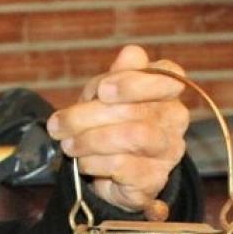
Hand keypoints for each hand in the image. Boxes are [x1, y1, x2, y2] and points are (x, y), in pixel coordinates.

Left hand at [47, 44, 190, 212]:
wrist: (112, 174)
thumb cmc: (110, 123)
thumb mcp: (105, 94)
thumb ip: (116, 75)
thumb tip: (130, 55)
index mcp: (167, 89)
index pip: (167, 75)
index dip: (133, 82)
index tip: (102, 91)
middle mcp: (174, 118)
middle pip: (137, 109)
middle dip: (89, 116)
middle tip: (58, 124)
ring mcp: (168, 150)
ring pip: (132, 137)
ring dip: (90, 140)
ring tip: (67, 144)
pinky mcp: (155, 178)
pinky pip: (123, 166)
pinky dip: (94, 163)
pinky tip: (83, 163)